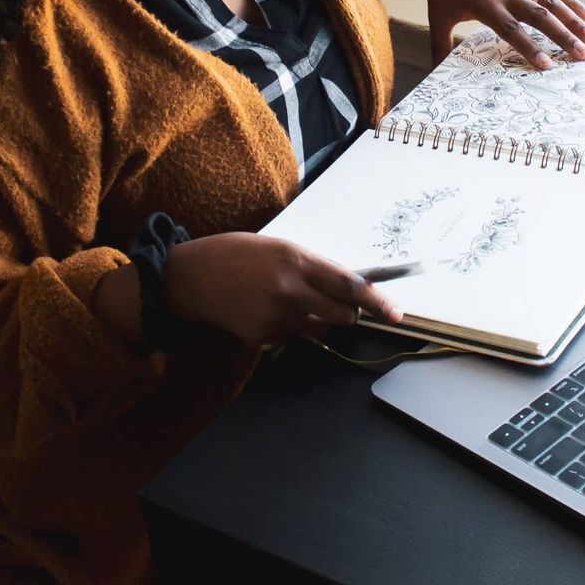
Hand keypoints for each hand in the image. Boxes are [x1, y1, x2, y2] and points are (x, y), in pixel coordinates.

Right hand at [165, 233, 402, 347]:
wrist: (189, 279)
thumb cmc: (232, 254)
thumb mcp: (276, 248)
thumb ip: (309, 266)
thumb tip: (343, 286)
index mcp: (295, 258)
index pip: (348, 285)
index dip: (376, 300)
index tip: (396, 312)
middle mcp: (290, 289)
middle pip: (343, 313)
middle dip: (350, 312)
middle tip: (344, 305)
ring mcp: (277, 316)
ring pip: (319, 327)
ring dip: (316, 318)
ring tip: (284, 299)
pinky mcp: (264, 336)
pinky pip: (293, 336)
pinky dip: (289, 327)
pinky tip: (264, 310)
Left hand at [415, 0, 584, 69]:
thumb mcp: (438, 13)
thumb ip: (440, 45)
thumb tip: (435, 73)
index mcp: (485, 5)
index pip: (511, 30)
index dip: (529, 47)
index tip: (547, 65)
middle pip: (540, 18)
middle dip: (564, 38)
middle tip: (584, 56)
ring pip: (553, 3)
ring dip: (575, 21)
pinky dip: (572, 2)